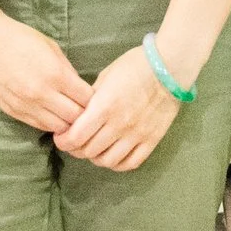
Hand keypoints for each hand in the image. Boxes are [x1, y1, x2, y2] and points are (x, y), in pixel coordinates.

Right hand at [0, 15, 93, 133]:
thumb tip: (80, 89)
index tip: (92, 96)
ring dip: (66, 122)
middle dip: (83, 114)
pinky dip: (49, 122)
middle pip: (75, 118)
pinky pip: (39, 126)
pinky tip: (51, 113)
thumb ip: (67, 70)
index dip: (93, 99)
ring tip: (67, 112)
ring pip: (58, 127)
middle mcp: (41, 93)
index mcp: (55, 74)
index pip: (86, 100)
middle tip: (82, 107)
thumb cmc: (19, 38)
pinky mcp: (12, 111)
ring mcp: (25, 105)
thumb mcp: (51, 47)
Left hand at [56, 46, 180, 171]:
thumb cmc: (134, 66)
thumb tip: (78, 115)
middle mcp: (119, 125)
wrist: (169, 67)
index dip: (63, 141)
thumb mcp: (105, 77)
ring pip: (107, 161)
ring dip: (95, 158)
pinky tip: (112, 156)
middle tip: (74, 143)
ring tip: (93, 149)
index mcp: (104, 106)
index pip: (76, 137)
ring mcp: (136, 135)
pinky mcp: (151, 140)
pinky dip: (117, 164)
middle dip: (76, 149)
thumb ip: (90, 99)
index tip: (61, 138)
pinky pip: (130, 163)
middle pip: (88, 151)